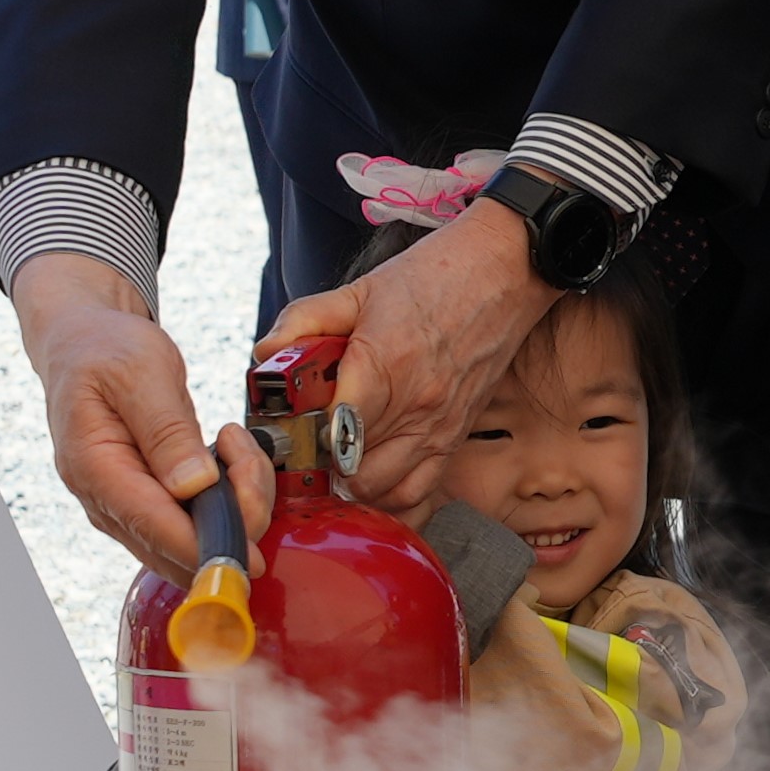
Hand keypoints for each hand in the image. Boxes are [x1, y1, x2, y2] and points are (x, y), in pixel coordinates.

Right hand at [17, 258, 217, 572]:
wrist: (85, 344)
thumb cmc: (106, 350)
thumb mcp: (141, 371)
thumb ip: (168, 430)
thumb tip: (195, 487)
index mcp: (94, 469)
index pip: (155, 528)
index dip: (207, 543)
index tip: (251, 541)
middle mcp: (105, 502)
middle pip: (180, 550)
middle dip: (234, 516)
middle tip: (245, 452)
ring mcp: (125, 510)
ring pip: (193, 544)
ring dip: (236, 506)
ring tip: (234, 443)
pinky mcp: (147, 506)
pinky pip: (195, 527)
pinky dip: (228, 502)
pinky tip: (228, 458)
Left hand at [273, 199, 552, 514]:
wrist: (505, 273)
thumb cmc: (435, 277)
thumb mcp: (358, 289)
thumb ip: (304, 321)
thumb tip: (263, 356)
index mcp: (383, 364)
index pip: (331, 431)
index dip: (300, 439)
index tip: (285, 430)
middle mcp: (415, 406)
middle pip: (351, 470)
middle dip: (320, 466)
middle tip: (304, 446)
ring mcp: (439, 427)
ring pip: (383, 491)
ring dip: (353, 485)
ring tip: (336, 462)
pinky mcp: (456, 437)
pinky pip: (420, 494)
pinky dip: (390, 497)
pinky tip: (371, 478)